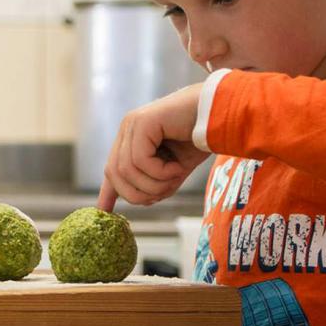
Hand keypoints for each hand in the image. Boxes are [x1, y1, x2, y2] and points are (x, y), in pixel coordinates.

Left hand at [97, 83, 211, 210]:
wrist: (221, 114)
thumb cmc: (200, 139)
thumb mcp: (174, 169)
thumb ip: (156, 183)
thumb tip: (142, 201)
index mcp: (133, 139)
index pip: (113, 168)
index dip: (108, 192)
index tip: (104, 211)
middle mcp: (128, 129)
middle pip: (114, 173)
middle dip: (138, 193)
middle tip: (164, 192)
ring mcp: (132, 123)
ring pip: (126, 170)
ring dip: (154, 183)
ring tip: (176, 176)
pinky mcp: (142, 121)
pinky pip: (140, 160)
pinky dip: (160, 172)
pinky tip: (177, 167)